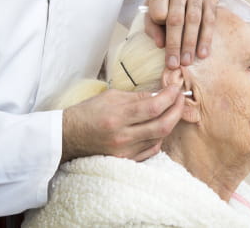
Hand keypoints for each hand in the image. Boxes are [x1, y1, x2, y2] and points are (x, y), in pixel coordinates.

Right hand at [61, 85, 183, 162]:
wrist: (69, 136)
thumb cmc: (88, 112)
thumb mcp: (110, 96)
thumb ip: (137, 97)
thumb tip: (160, 94)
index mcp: (117, 116)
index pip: (154, 106)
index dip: (170, 96)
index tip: (176, 88)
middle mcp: (123, 136)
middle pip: (163, 125)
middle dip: (178, 110)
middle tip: (180, 99)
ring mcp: (125, 151)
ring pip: (160, 138)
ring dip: (170, 122)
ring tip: (171, 110)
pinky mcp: (126, 160)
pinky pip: (152, 149)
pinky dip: (160, 137)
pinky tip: (158, 127)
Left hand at [145, 0, 218, 68]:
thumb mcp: (153, 5)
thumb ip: (152, 24)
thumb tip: (160, 44)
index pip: (158, 8)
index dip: (158, 26)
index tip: (160, 43)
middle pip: (177, 17)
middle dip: (174, 44)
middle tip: (173, 63)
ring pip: (194, 20)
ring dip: (190, 44)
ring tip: (186, 61)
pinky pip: (210, 20)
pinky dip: (205, 39)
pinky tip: (202, 53)